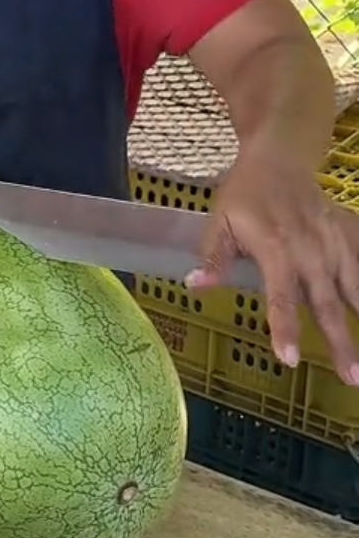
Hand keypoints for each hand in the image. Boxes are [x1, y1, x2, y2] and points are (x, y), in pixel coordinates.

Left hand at [188, 148, 358, 384]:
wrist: (280, 159)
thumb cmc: (245, 195)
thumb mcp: (220, 221)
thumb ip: (214, 257)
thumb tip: (195, 286)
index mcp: (276, 249)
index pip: (281, 296)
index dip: (284, 328)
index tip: (289, 359)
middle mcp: (311, 250)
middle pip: (327, 303)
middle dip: (341, 342)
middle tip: (352, 377)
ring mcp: (335, 243)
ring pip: (356, 288)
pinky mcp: (349, 235)